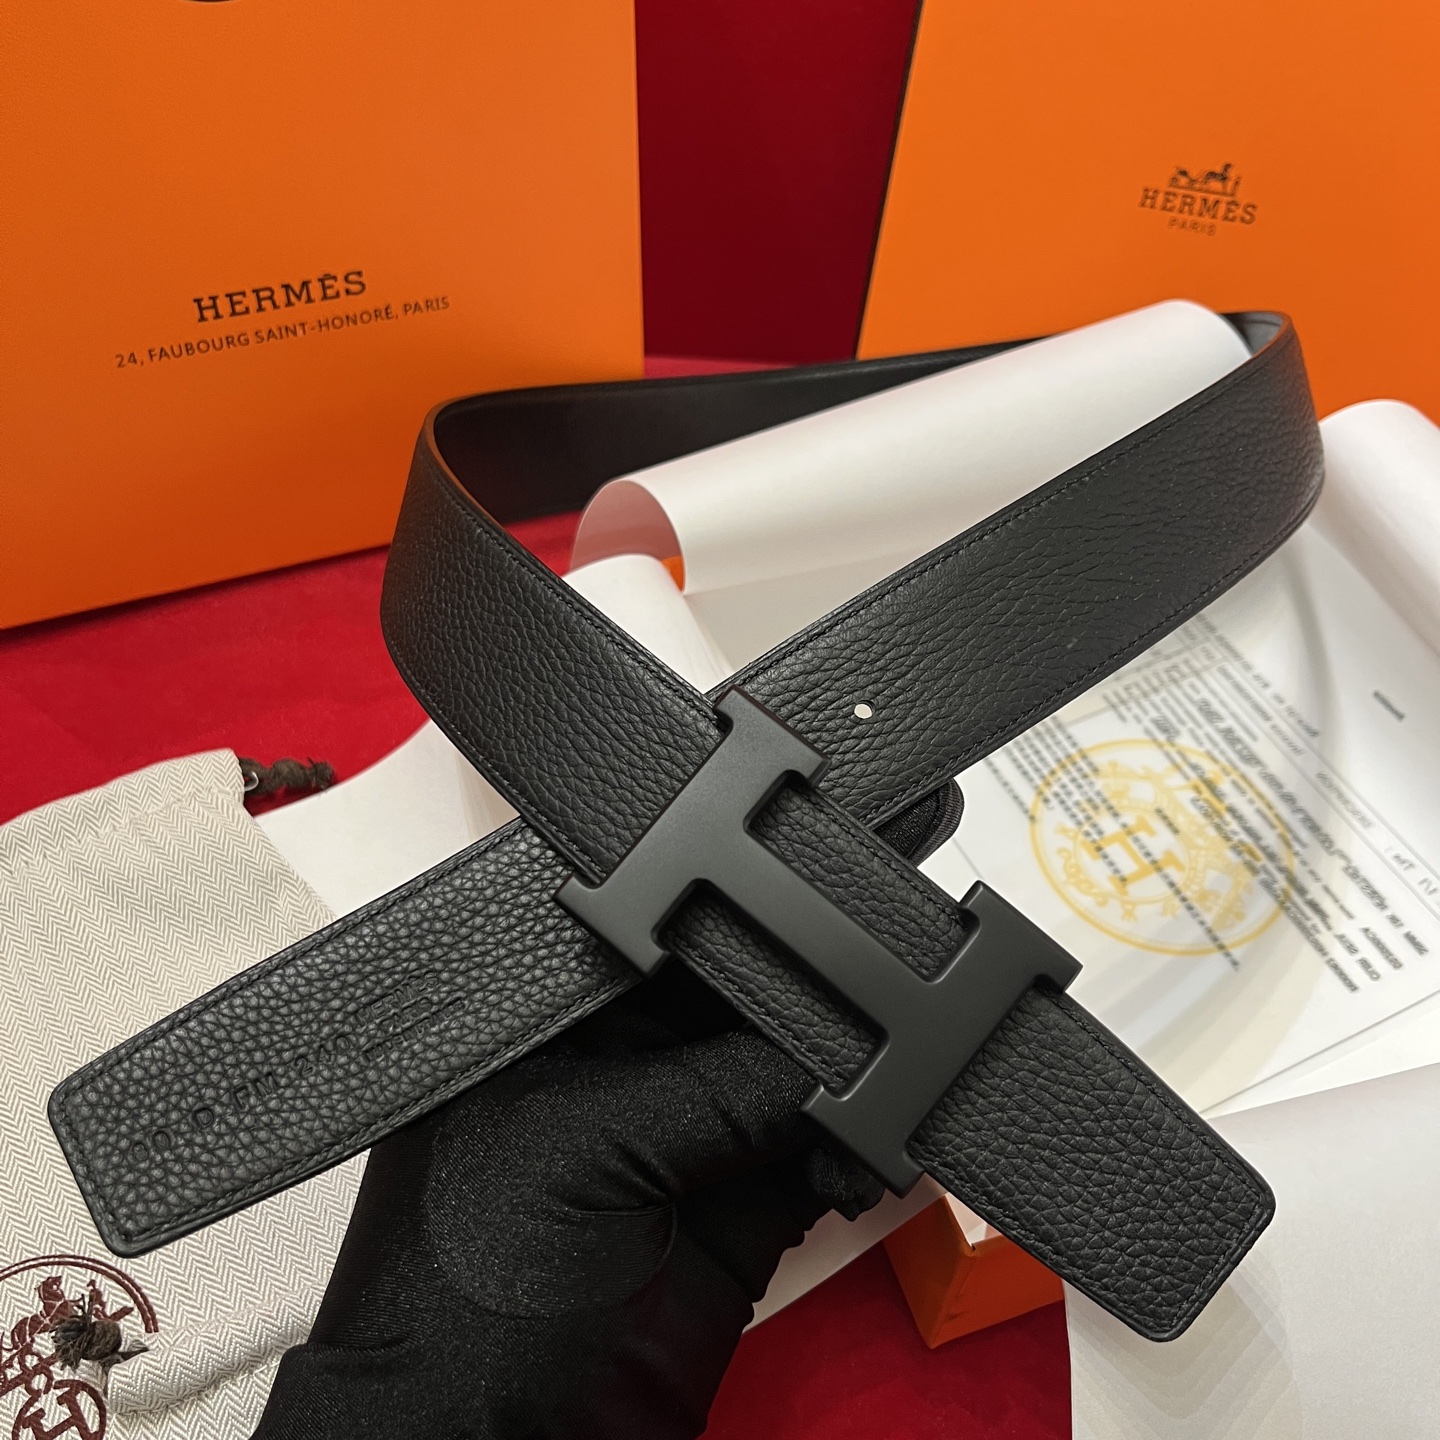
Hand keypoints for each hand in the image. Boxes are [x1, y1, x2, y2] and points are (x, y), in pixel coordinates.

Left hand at [249, 968, 882, 1438]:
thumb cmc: (453, 1312)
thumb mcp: (581, 1150)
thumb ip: (710, 1086)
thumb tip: (826, 1049)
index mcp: (543, 1029)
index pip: (654, 941)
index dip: (730, 928)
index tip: (807, 918)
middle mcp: (611, 1076)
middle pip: (734, 1005)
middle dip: (800, 1003)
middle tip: (863, 1000)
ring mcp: (675, 1150)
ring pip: (784, 1079)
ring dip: (838, 1078)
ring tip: (873, 1078)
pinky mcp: (729, 1223)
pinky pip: (813, 1160)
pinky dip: (853, 1150)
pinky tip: (863, 1151)